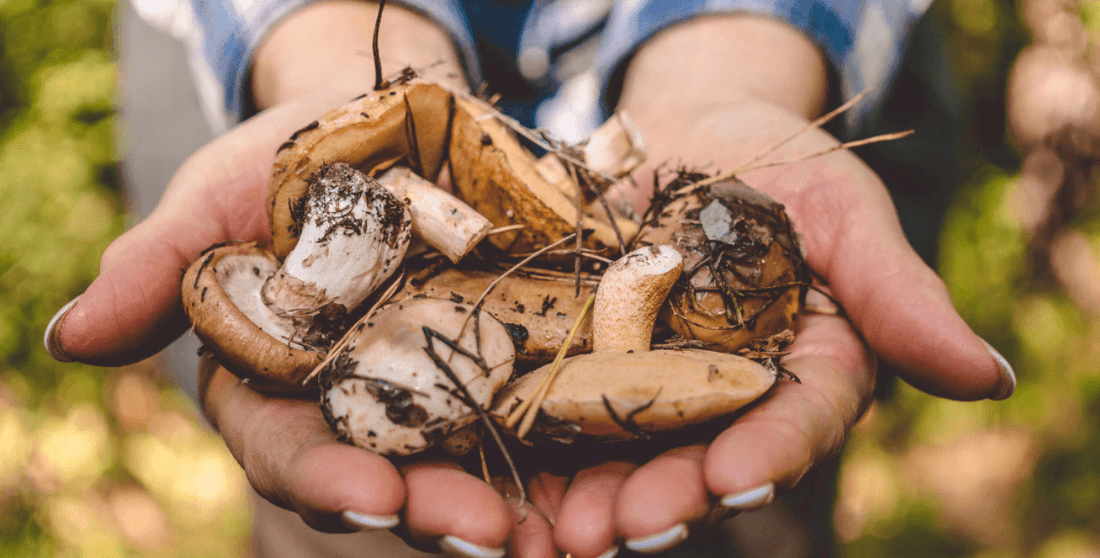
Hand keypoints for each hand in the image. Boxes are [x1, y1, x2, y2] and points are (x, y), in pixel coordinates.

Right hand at [44, 3, 562, 555]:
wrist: (399, 115)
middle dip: (437, 509)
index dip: (323, 476)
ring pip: (476, 465)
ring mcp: (446, 389)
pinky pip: (551, 415)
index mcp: (285, 381)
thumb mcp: (227, 189)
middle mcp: (365, 404)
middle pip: (394, 477)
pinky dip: (583, 449)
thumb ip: (162, 263)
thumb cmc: (297, 152)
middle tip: (491, 536)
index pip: (289, 446)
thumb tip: (69, 339)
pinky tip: (624, 473)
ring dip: (522, 506)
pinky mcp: (519, 361)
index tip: (367, 494)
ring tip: (573, 534)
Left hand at [537, 15, 1015, 555]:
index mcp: (803, 370)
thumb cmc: (783, 171)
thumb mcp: (844, 212)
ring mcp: (651, 387)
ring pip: (629, 458)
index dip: (772, 452)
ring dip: (598, 500)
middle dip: (670, 496)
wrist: (689, 139)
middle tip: (630, 525)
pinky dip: (538, 457)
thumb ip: (898, 294)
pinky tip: (515, 491)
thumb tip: (990, 379)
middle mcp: (727, 398)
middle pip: (704, 460)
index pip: (796, 421)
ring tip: (567, 532)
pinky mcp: (583, 365)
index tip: (739, 478)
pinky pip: (559, 416)